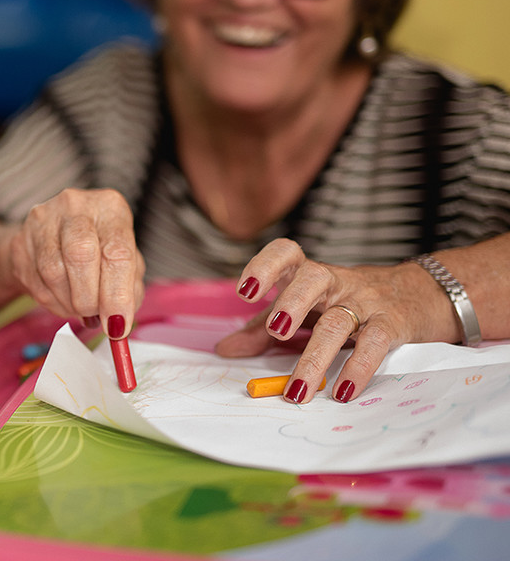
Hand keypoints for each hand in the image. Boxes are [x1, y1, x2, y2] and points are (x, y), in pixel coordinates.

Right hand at [6, 188, 144, 337]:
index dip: (118, 294)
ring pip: (54, 272)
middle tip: (95, 315)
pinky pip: (36, 282)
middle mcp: (74, 205)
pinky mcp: (20, 241)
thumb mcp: (126, 263)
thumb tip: (117, 322)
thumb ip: (128, 290)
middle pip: (81, 255)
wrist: (53, 237)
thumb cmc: (99, 250)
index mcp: (109, 207)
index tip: (118, 324)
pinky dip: (53, 302)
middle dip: (90, 298)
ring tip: (80, 307)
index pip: (117, 252)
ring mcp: (42, 221)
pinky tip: (63, 300)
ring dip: (70, 302)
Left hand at [215, 238, 454, 402]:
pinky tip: (342, 391)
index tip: (245, 292)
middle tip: (276, 331)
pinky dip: (358, 369)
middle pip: (313, 280)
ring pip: (339, 322)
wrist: (421, 294)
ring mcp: (365, 301)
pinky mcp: (392, 324)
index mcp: (308, 275)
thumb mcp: (305, 310)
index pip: (286, 253)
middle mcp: (335, 282)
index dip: (264, 266)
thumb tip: (224, 349)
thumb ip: (262, 328)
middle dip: (292, 303)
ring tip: (297, 390)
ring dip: (315, 357)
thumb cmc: (347, 302)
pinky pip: (375, 344)